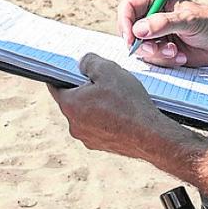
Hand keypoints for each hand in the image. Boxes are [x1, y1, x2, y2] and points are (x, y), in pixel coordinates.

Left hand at [47, 54, 180, 158]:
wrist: (151, 136)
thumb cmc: (128, 102)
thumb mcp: (108, 70)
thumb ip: (89, 62)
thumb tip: (82, 63)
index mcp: (70, 105)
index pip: (55, 86)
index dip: (63, 75)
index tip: (72, 69)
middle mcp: (74, 125)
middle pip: (73, 101)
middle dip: (84, 90)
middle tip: (102, 82)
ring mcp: (87, 138)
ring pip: (87, 115)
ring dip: (96, 106)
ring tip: (116, 98)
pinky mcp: (102, 146)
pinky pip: (99, 127)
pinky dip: (106, 119)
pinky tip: (122, 113)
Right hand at [118, 0, 207, 67]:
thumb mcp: (188, 20)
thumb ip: (162, 23)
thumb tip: (138, 30)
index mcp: (156, 1)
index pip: (128, 7)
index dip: (124, 22)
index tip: (132, 38)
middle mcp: (152, 18)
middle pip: (130, 31)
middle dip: (144, 44)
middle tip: (159, 49)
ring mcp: (156, 36)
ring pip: (141, 49)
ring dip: (158, 54)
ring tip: (177, 52)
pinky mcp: (162, 51)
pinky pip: (153, 60)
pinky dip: (166, 61)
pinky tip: (181, 56)